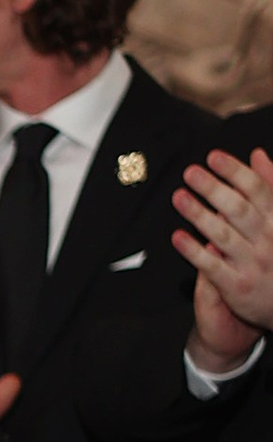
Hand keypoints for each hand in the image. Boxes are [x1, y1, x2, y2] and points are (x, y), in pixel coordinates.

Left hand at [171, 144, 272, 365]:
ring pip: (222, 235)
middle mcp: (266, 240)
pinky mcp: (236, 286)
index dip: (235, 171)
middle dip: (213, 188)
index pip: (258, 190)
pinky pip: (212, 266)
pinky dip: (193, 251)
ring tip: (179, 197)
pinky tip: (177, 237)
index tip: (214, 157)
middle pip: (238, 209)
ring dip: (198, 215)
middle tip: (190, 172)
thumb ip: (270, 186)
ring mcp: (252, 263)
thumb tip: (257, 155)